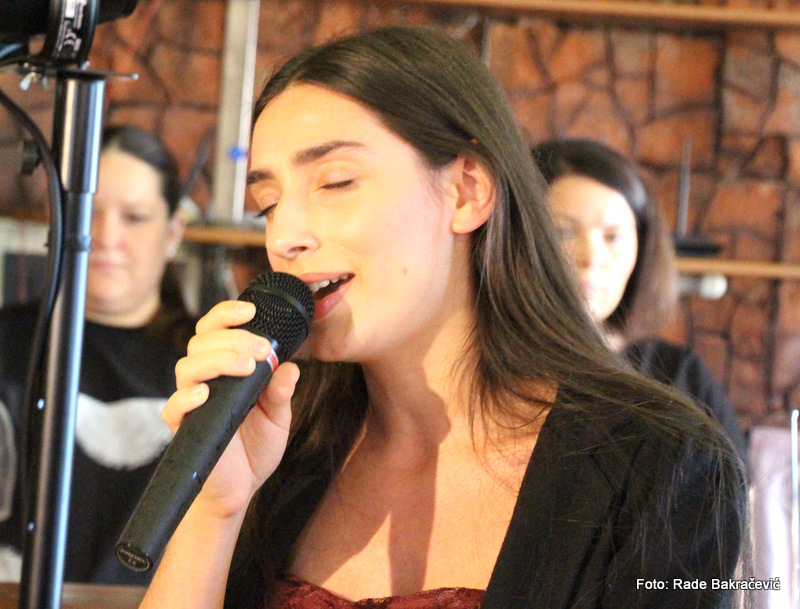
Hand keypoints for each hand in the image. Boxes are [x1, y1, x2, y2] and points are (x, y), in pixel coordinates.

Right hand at [163, 300, 298, 518]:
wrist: (240, 489)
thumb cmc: (254, 448)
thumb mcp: (278, 417)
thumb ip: (280, 392)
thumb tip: (291, 368)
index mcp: (225, 369)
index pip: (216, 330)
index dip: (227, 313)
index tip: (251, 310)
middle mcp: (204, 380)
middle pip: (201, 342)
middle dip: (233, 337)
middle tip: (262, 349)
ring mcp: (191, 403)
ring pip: (187, 366)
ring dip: (217, 360)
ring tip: (247, 367)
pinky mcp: (183, 428)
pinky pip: (173, 407)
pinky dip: (187, 396)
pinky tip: (206, 393)